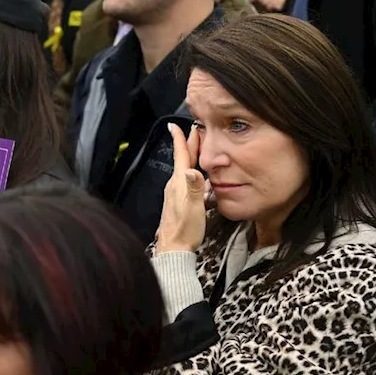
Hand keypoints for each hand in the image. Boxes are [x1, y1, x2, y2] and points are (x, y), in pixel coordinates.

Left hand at [155, 123, 207, 253]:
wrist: (174, 249)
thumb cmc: (184, 230)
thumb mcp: (194, 208)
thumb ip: (195, 188)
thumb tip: (193, 170)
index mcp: (179, 183)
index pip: (181, 156)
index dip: (180, 139)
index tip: (175, 125)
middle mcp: (175, 185)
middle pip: (183, 160)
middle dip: (189, 144)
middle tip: (194, 131)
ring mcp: (176, 194)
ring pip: (185, 169)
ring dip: (192, 158)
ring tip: (199, 150)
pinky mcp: (179, 202)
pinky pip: (187, 181)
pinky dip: (194, 173)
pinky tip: (201, 179)